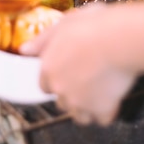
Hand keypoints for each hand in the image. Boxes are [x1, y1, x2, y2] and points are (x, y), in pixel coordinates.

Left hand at [19, 3, 137, 125]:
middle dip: (72, 95)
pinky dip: (108, 111)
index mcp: (49, 68)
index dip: (58, 80)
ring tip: (99, 93)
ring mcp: (80, 102)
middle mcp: (60, 89)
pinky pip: (102, 119)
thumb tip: (24, 50)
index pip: (45, 85)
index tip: (69, 73)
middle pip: (61, 102)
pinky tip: (113, 98)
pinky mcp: (101, 109)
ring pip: (80, 116)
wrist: (118, 39)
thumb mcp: (63, 24)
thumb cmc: (93, 26)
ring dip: (87, 108)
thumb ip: (43, 40)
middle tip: (87, 81)